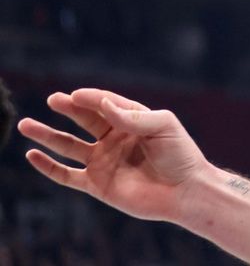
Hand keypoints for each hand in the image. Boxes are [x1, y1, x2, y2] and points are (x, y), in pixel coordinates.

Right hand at [19, 88, 209, 222]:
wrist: (184, 192)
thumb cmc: (180, 155)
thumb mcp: (163, 126)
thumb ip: (132, 116)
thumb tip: (103, 103)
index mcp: (132, 121)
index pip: (106, 104)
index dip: (90, 98)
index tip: (75, 95)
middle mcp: (115, 139)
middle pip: (84, 120)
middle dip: (68, 108)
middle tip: (52, 99)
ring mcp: (104, 161)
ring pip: (68, 145)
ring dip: (47, 135)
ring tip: (26, 124)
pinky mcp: (97, 184)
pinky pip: (66, 174)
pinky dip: (48, 166)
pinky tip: (32, 155)